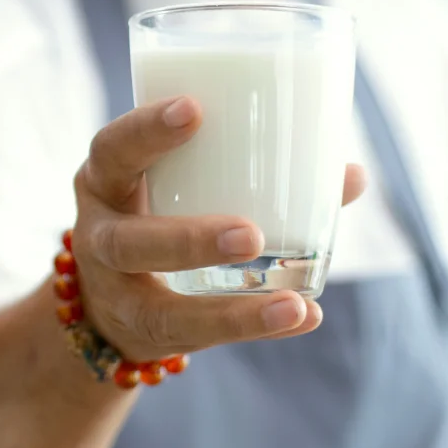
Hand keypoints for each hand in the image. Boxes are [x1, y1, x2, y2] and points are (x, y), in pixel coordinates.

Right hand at [72, 96, 366, 363]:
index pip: (113, 150)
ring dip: (226, 308)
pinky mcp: (144, 332)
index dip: (146, 130)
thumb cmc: (158, 214)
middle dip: (187, 239)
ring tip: (290, 300)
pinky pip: (194, 339)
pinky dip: (250, 327)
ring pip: (158, 308)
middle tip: (249, 235)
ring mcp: (116, 293)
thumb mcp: (179, 185)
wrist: (105, 296)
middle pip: (127, 241)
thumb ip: (249, 174)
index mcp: (106, 180)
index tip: (194, 108)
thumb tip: (348, 174)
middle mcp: (99, 236)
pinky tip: (301, 315)